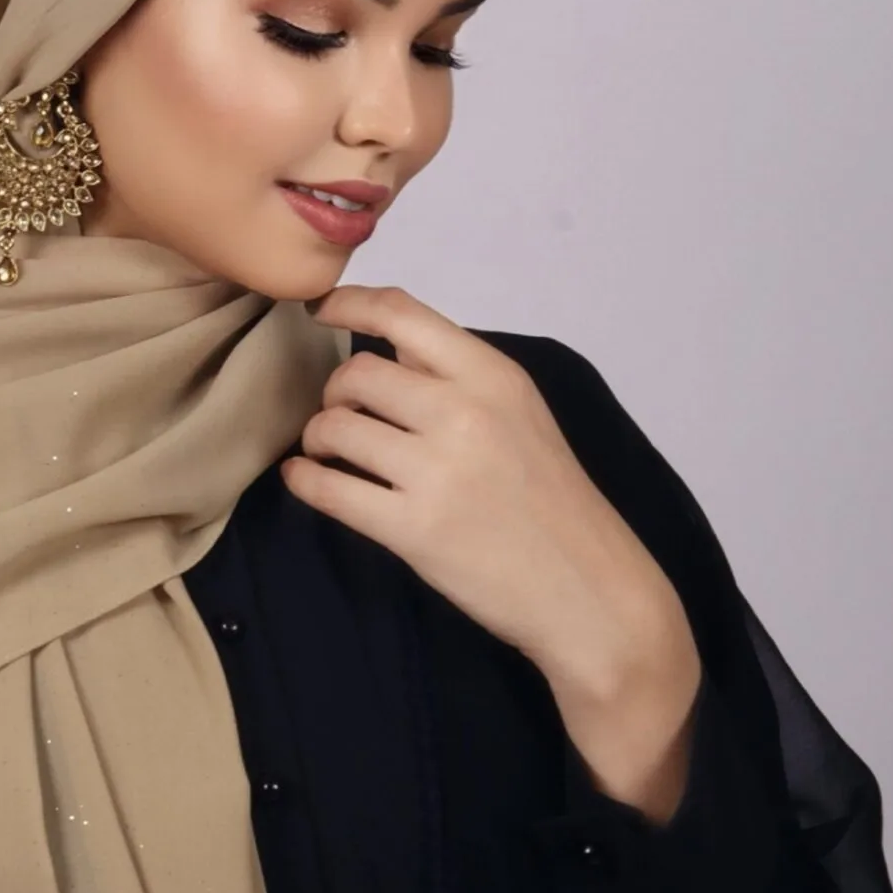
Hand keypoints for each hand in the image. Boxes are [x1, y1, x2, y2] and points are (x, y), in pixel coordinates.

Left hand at [284, 283, 702, 816]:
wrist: (588, 589)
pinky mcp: (413, 529)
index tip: (319, 310)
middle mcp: (464, 412)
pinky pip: (327, 489)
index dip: (347, 303)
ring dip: (319, 438)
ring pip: (335, 427)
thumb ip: (460, 379)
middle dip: (335, 395)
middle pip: (356, 374)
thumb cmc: (553, 505)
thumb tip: (386, 351)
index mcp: (494, 376)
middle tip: (343, 418)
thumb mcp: (521, 416)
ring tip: (329, 454)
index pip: (402, 313)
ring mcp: (438, 471)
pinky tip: (307, 479)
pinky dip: (304, 479)